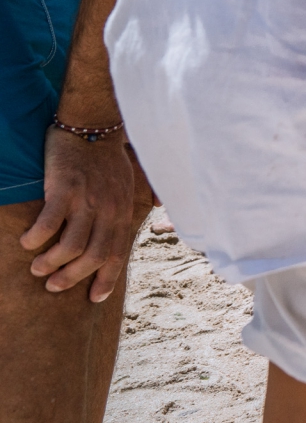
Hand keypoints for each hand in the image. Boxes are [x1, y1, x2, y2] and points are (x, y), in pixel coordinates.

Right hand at [22, 129, 145, 300]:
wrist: (93, 124)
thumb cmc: (111, 153)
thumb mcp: (135, 175)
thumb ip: (144, 192)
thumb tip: (161, 203)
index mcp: (124, 209)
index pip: (118, 252)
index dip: (106, 278)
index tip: (94, 299)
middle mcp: (109, 209)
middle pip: (93, 256)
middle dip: (73, 278)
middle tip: (54, 286)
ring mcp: (87, 200)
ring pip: (70, 246)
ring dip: (51, 264)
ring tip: (38, 269)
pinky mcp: (64, 189)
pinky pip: (49, 224)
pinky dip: (37, 239)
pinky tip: (27, 243)